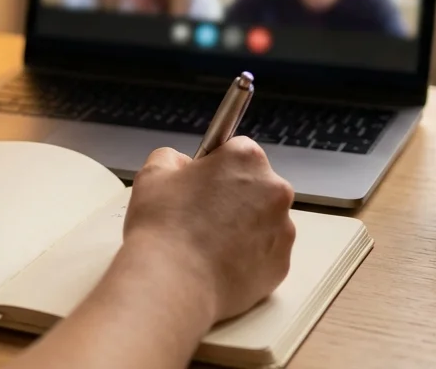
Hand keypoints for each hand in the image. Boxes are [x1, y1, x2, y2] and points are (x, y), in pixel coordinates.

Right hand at [124, 138, 294, 321]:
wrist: (173, 284)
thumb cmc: (163, 228)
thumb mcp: (153, 174)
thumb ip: (172, 158)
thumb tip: (183, 166)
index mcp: (246, 159)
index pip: (238, 152)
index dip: (216, 169)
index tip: (203, 184)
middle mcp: (274, 189)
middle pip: (256, 186)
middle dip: (234, 198)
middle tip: (202, 217)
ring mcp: (283, 229)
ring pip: (264, 221)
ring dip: (243, 228)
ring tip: (208, 245)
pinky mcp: (282, 264)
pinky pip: (266, 254)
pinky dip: (248, 258)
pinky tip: (219, 264)